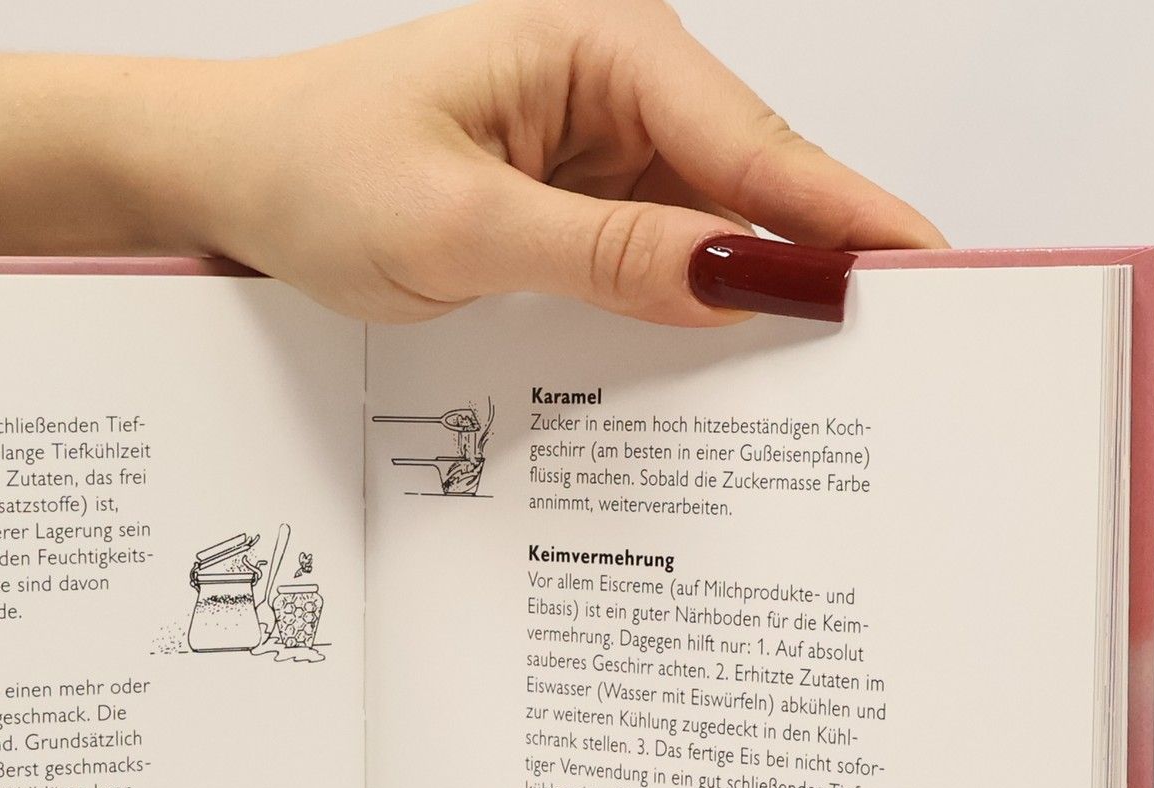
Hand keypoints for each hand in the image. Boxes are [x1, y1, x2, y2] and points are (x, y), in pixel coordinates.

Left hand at [189, 0, 944, 325]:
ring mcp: (595, 144)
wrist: (231, 182)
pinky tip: (725, 360)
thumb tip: (732, 278)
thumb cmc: (315, 169)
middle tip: (904, 346)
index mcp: (595, 47)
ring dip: (753, 292)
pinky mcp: (573, 200)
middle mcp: (611, 84)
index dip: (839, 213)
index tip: (922, 269)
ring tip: (831, 374)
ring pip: (708, 226)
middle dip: (816, 259)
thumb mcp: (458, 224)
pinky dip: (687, 304)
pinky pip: (655, 256)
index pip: (749, 138)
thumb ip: (601, 253)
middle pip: (749, 181)